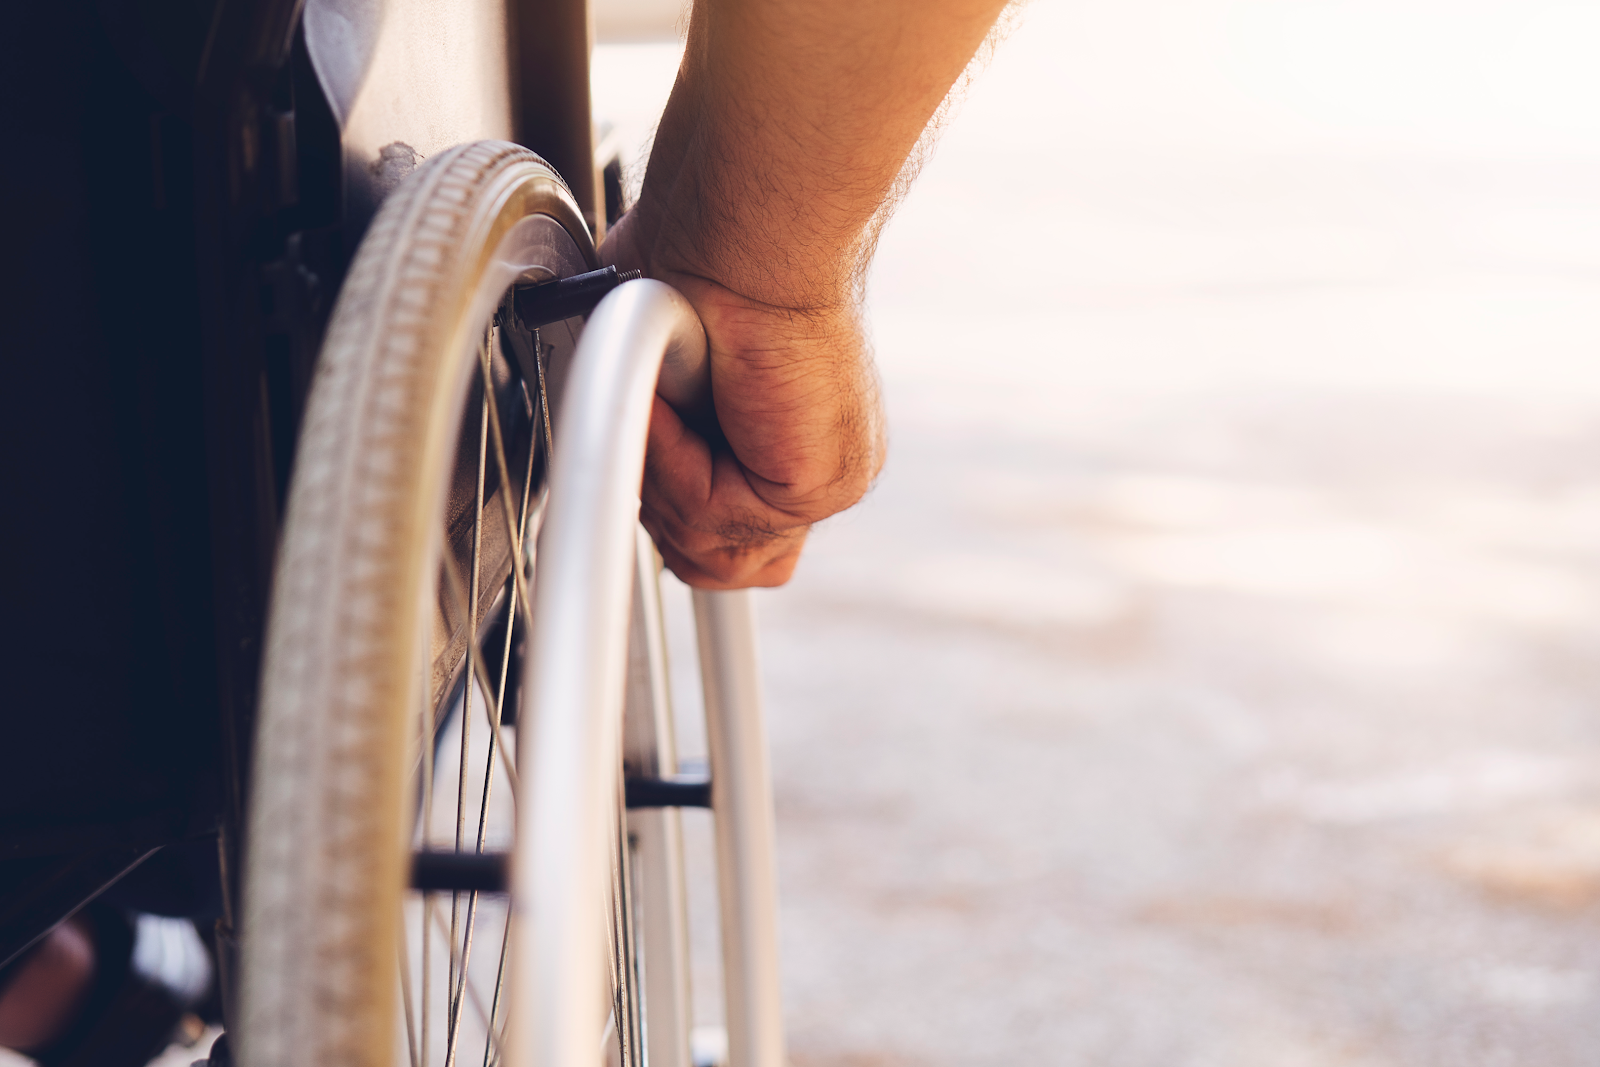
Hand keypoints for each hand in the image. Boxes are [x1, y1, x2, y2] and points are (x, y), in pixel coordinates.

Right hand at [600, 208, 883, 588]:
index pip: (735, 547)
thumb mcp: (661, 364)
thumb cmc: (702, 267)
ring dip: (657, 472)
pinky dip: (668, 454)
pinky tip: (678, 391)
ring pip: (703, 550)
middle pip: (716, 565)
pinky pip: (706, 513)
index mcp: (793, 450)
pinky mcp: (812, 487)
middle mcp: (815, 475)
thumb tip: (621, 447)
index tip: (634, 473)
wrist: (746, 228)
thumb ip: (654, 427)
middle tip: (648, 416)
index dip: (674, 523)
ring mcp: (820, 487)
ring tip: (663, 392)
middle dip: (657, 500)